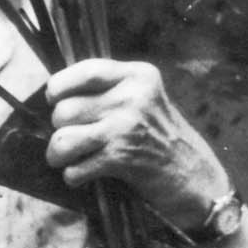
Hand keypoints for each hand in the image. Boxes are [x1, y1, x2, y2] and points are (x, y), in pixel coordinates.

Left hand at [43, 58, 230, 232]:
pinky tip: (86, 174)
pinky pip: (74, 169)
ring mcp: (126, 127)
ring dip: (59, 155)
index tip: (55, 100)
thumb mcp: (143, 99)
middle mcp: (133, 97)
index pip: (85, 71)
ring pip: (62, 139)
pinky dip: (74, 176)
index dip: (59, 87)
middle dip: (60, 130)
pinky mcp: (121, 158)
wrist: (193, 174)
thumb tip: (55, 94)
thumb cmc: (159, 137)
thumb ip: (109, 90)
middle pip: (64, 110)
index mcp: (138, 76)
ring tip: (70, 159)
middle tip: (75, 139)